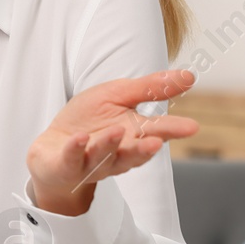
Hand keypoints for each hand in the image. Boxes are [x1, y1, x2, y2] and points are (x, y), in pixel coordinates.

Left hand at [26, 69, 198, 214]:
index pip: (156, 131)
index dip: (173, 129)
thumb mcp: (118, 95)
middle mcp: (117, 152)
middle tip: (157, 142)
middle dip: (145, 148)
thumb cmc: (89, 121)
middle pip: (134, 151)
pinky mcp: (67, 166)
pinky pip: (72, 159)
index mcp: (133, 134)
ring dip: (110, 145)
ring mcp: (92, 162)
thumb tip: (189, 77)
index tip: (191, 127)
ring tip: (116, 131)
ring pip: (104, 157)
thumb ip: (150, 88)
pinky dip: (76, 149)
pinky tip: (80, 138)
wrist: (52, 147)